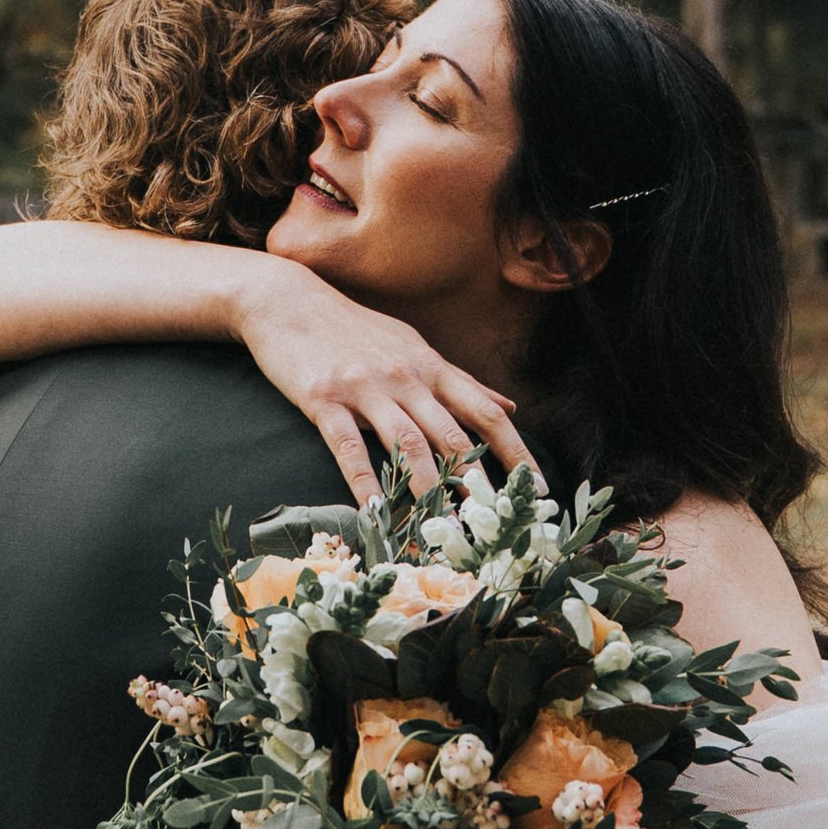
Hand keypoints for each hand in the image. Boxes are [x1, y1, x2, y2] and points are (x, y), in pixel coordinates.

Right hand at [233, 261, 533, 500]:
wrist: (288, 302)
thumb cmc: (354, 329)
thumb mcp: (413, 347)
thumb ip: (460, 382)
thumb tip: (509, 406)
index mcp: (430, 367)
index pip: (485, 413)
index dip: (515, 451)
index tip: (539, 487)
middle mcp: (405, 378)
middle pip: (452, 434)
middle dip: (477, 480)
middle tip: (495, 522)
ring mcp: (365, 388)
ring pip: (407, 443)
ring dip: (429, 487)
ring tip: (443, 526)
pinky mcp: (324, 399)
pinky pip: (349, 447)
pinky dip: (365, 482)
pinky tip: (377, 511)